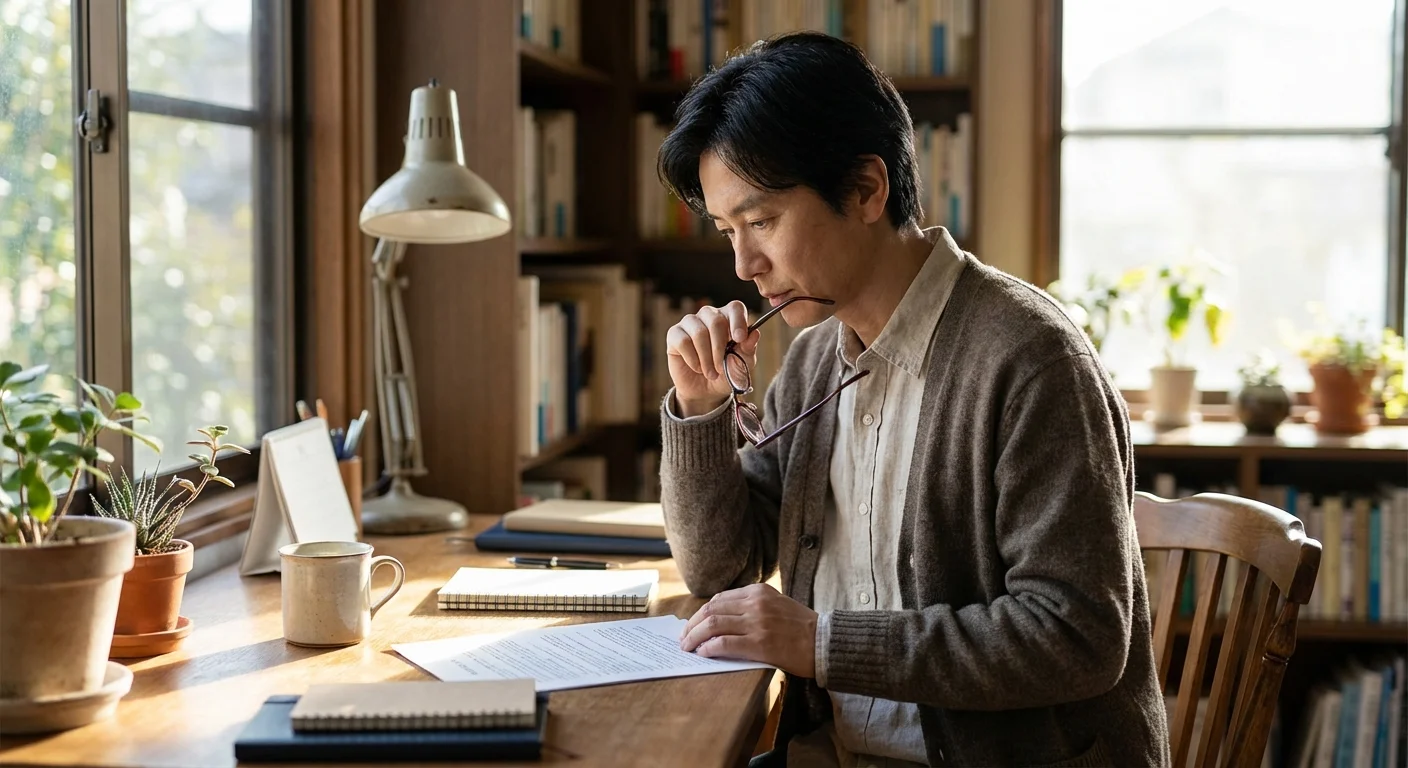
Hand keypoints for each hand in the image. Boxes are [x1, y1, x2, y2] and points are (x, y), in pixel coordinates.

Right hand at [665, 301, 758, 416]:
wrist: (706, 392)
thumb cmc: (726, 374)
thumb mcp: (742, 365)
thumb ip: (748, 350)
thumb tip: (755, 333)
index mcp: (730, 318)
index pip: (735, 308)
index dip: (738, 321)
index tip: (740, 339)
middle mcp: (709, 316)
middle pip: (716, 320)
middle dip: (720, 348)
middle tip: (721, 368)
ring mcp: (690, 323)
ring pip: (699, 332)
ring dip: (706, 358)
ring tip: (711, 372)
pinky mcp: (674, 334)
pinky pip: (683, 341)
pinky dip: (692, 359)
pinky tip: (696, 367)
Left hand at [679, 583, 817, 677]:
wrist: (825, 642)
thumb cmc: (802, 627)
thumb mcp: (776, 604)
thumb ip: (752, 606)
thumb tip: (721, 619)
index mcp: (758, 591)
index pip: (719, 599)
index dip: (700, 613)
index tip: (692, 624)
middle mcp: (755, 603)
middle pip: (710, 610)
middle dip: (691, 625)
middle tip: (684, 638)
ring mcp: (757, 623)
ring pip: (712, 625)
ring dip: (694, 637)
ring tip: (687, 647)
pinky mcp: (759, 643)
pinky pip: (723, 643)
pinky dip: (708, 648)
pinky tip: (703, 654)